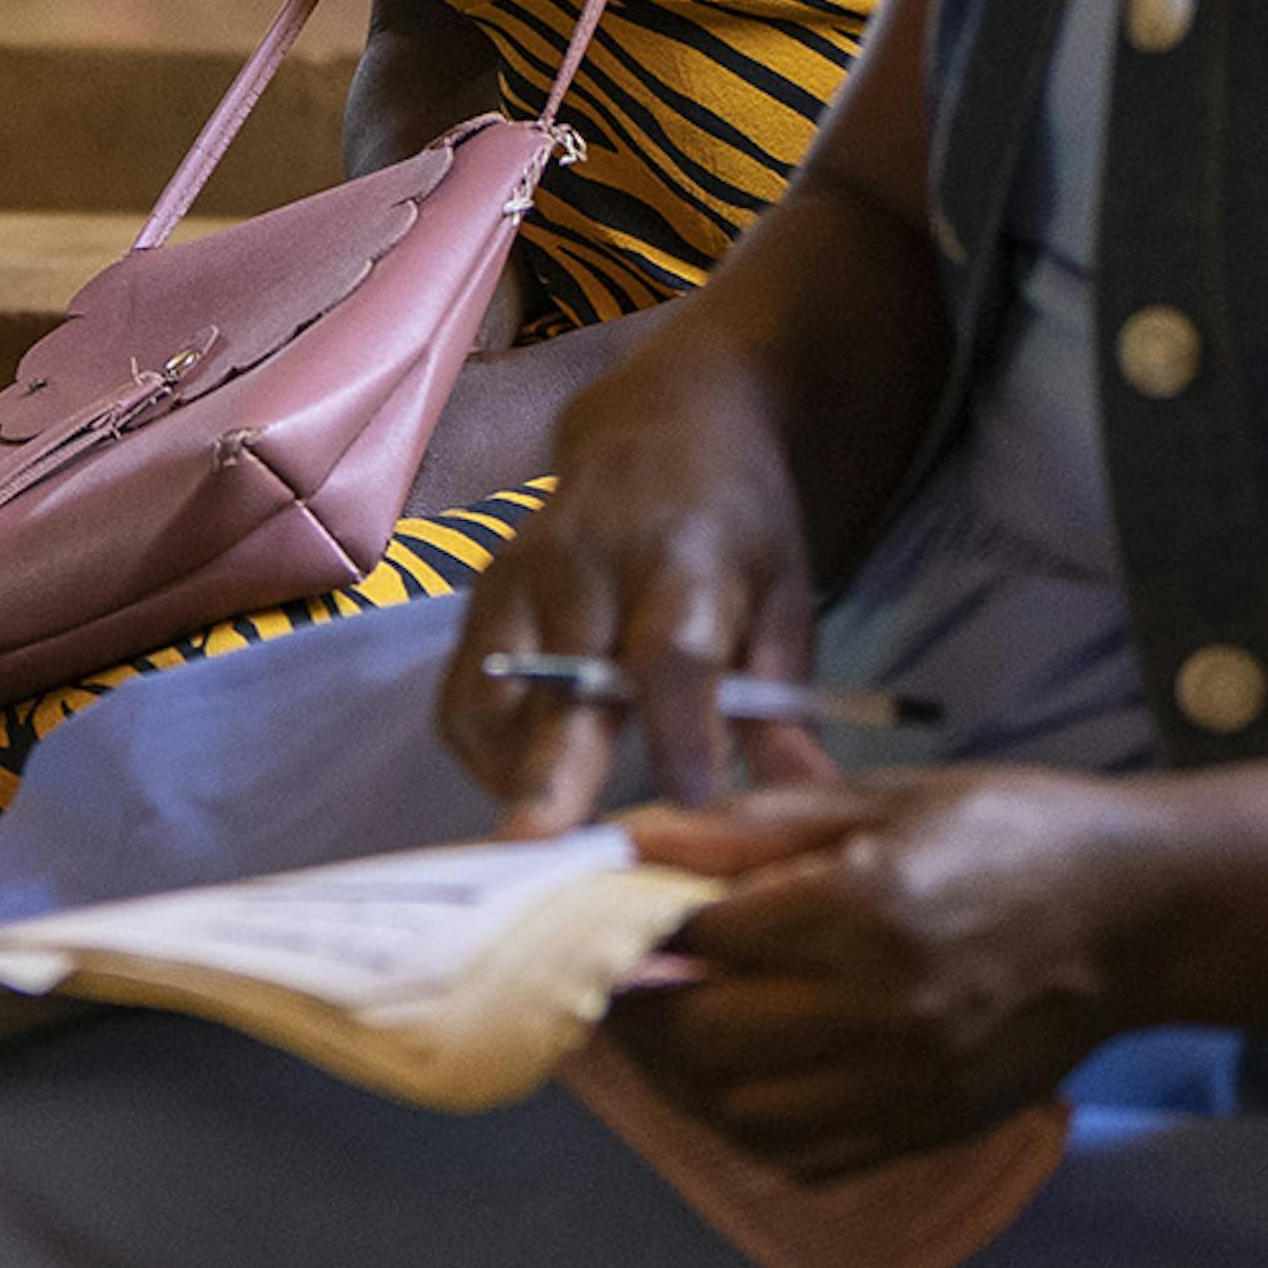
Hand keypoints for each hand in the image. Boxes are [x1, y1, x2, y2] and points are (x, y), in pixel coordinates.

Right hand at [437, 310, 822, 826]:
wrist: (659, 424)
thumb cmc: (736, 527)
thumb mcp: (786, 595)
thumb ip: (784, 703)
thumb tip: (805, 799)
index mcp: (683, 559)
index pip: (673, 654)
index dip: (680, 730)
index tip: (690, 802)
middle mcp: (587, 564)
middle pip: (566, 681)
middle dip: (551, 766)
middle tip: (540, 844)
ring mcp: (519, 575)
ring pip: (498, 693)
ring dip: (516, 774)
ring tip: (552, 833)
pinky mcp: (479, 594)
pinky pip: (462, 695)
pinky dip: (485, 752)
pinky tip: (526, 782)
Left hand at [600, 769, 1166, 1176]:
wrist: (1140, 915)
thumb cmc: (1009, 833)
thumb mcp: (881, 799)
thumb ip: (748, 826)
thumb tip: (630, 841)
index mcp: (865, 911)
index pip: (698, 940)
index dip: (629, 930)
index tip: (602, 916)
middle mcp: (882, 1013)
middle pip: (702, 1040)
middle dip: (636, 1012)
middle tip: (615, 978)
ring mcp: (908, 1086)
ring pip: (738, 1116)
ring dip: (681, 1079)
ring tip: (666, 1029)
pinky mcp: (930, 1131)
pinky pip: (802, 1159)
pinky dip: (745, 1127)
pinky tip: (734, 1079)